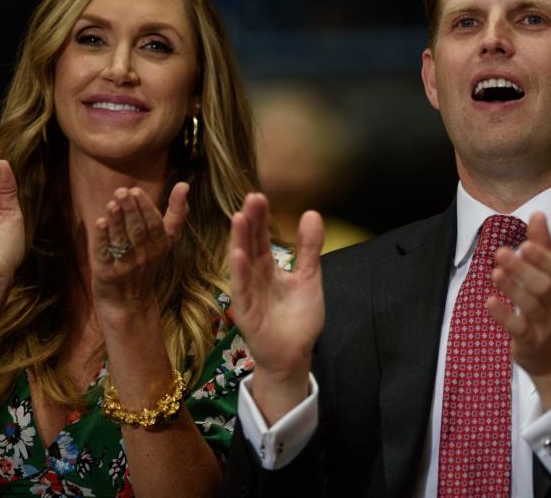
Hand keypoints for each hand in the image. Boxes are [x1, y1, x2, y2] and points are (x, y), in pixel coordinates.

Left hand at [89, 182, 188, 308]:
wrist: (129, 302)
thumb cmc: (146, 263)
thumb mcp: (165, 241)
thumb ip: (175, 214)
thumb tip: (184, 184)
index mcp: (160, 246)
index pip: (155, 224)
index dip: (145, 208)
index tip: (135, 191)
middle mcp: (145, 256)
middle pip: (138, 230)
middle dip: (130, 209)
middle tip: (122, 191)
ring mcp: (126, 266)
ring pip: (122, 240)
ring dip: (116, 221)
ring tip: (112, 203)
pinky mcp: (107, 274)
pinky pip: (105, 253)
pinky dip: (102, 238)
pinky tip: (100, 223)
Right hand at [229, 193, 323, 422]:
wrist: (295, 354)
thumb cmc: (298, 317)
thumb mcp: (309, 277)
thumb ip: (309, 248)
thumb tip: (311, 213)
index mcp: (268, 266)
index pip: (261, 237)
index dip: (260, 217)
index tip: (259, 195)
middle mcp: (254, 276)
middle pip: (249, 243)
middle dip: (249, 221)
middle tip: (251, 197)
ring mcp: (247, 292)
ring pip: (241, 263)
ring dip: (239, 241)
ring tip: (239, 217)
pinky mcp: (245, 312)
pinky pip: (241, 289)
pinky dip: (239, 272)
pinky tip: (239, 254)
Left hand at [487, 212, 550, 409]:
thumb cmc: (550, 308)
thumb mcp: (550, 277)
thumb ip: (543, 246)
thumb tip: (538, 214)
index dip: (542, 257)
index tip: (525, 243)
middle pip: (544, 286)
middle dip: (523, 269)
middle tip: (502, 253)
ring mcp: (545, 325)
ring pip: (531, 306)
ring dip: (512, 289)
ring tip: (495, 273)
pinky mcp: (530, 341)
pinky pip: (518, 328)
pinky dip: (504, 315)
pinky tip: (490, 302)